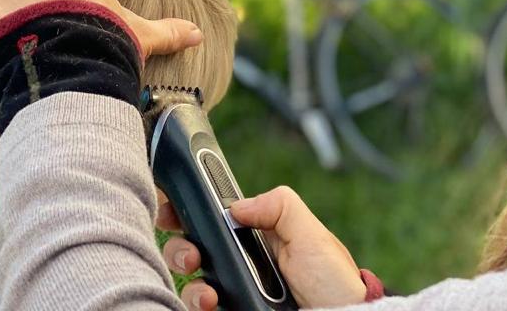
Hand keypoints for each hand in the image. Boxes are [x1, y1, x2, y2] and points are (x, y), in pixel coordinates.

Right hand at [158, 186, 366, 309]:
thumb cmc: (333, 281)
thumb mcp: (312, 234)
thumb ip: (279, 206)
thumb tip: (237, 205)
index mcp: (255, 235)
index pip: (212, 218)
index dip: (189, 211)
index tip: (173, 209)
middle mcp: (240, 261)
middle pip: (191, 246)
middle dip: (180, 245)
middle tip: (192, 255)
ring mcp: (234, 290)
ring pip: (190, 280)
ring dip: (188, 278)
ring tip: (207, 290)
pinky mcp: (233, 309)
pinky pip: (199, 305)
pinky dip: (196, 302)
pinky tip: (209, 303)